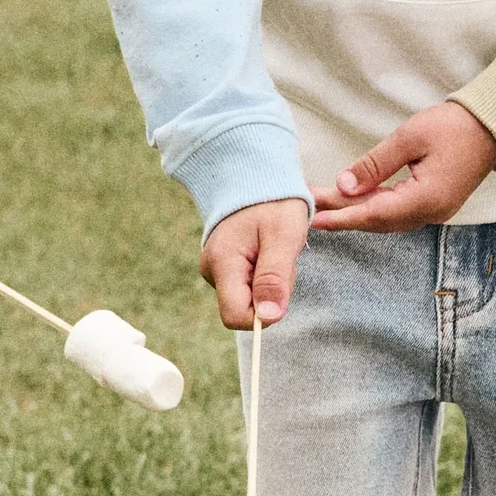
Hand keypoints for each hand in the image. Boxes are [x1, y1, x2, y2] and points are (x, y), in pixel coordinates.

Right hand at [203, 197, 309, 328]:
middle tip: (281, 257)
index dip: (263, 313)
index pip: (235, 316)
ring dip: (272, 282)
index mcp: (223, 263)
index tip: (281, 285)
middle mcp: (212, 270)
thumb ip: (274, 278)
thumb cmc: (273, 203)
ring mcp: (216, 270)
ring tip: (275, 248)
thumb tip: (267, 318)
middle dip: (272, 293)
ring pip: (250, 299)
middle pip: (245, 309)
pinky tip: (267, 250)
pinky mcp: (224, 268)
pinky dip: (265, 274)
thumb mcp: (283, 237)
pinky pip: (249, 287)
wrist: (256, 177)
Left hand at [310, 99, 495, 233]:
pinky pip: (400, 213)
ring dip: (358, 213)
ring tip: (328, 206)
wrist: (493, 126)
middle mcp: (432, 213)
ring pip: (388, 219)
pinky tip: (358, 203)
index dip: (342, 217)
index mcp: (426, 199)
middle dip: (344, 214)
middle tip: (311, 208)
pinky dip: (376, 209)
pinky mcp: (437, 204)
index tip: (314, 219)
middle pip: (379, 221)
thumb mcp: (408, 138)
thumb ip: (374, 166)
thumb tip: (344, 186)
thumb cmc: (454, 126)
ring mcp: (436, 211)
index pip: (374, 214)